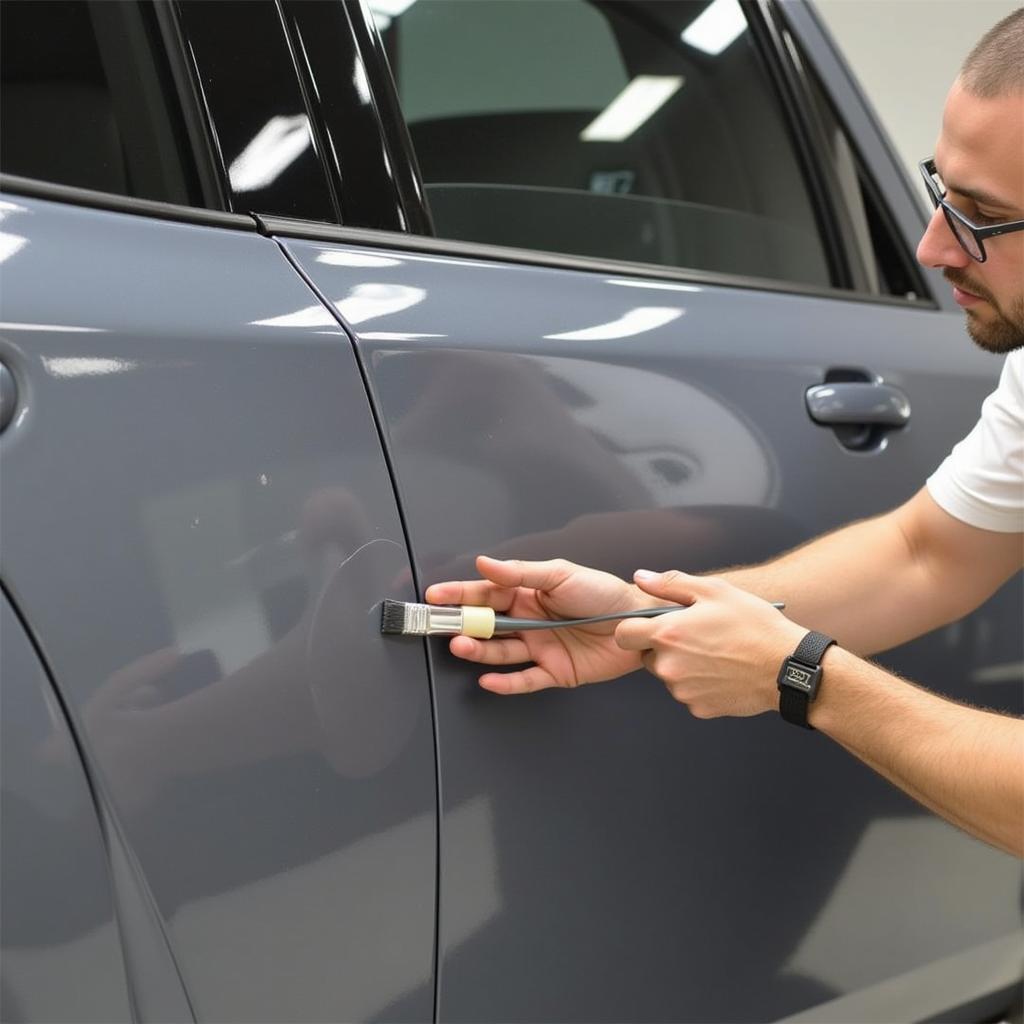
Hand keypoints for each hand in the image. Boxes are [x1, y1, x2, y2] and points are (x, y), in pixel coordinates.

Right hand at [425, 555, 660, 692]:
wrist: (640, 622)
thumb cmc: (605, 592)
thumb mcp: (560, 574)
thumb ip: (520, 572)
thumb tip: (485, 563)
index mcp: (528, 593)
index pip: (486, 592)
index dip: (460, 594)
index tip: (436, 596)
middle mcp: (529, 621)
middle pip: (486, 624)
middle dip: (461, 624)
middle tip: (440, 625)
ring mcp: (539, 647)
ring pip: (500, 651)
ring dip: (478, 650)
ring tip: (461, 646)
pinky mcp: (554, 671)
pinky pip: (524, 679)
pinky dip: (505, 682)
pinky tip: (488, 679)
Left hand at [615, 570, 805, 717]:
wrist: (786, 666)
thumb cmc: (754, 625)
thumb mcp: (714, 591)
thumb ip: (670, 584)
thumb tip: (641, 577)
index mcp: (668, 634)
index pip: (623, 634)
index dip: (635, 628)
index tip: (651, 625)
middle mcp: (669, 666)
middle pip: (647, 657)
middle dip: (664, 647)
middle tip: (696, 637)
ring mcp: (682, 691)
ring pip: (669, 676)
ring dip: (682, 666)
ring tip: (714, 653)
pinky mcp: (698, 708)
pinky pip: (688, 693)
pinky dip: (699, 684)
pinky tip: (722, 671)